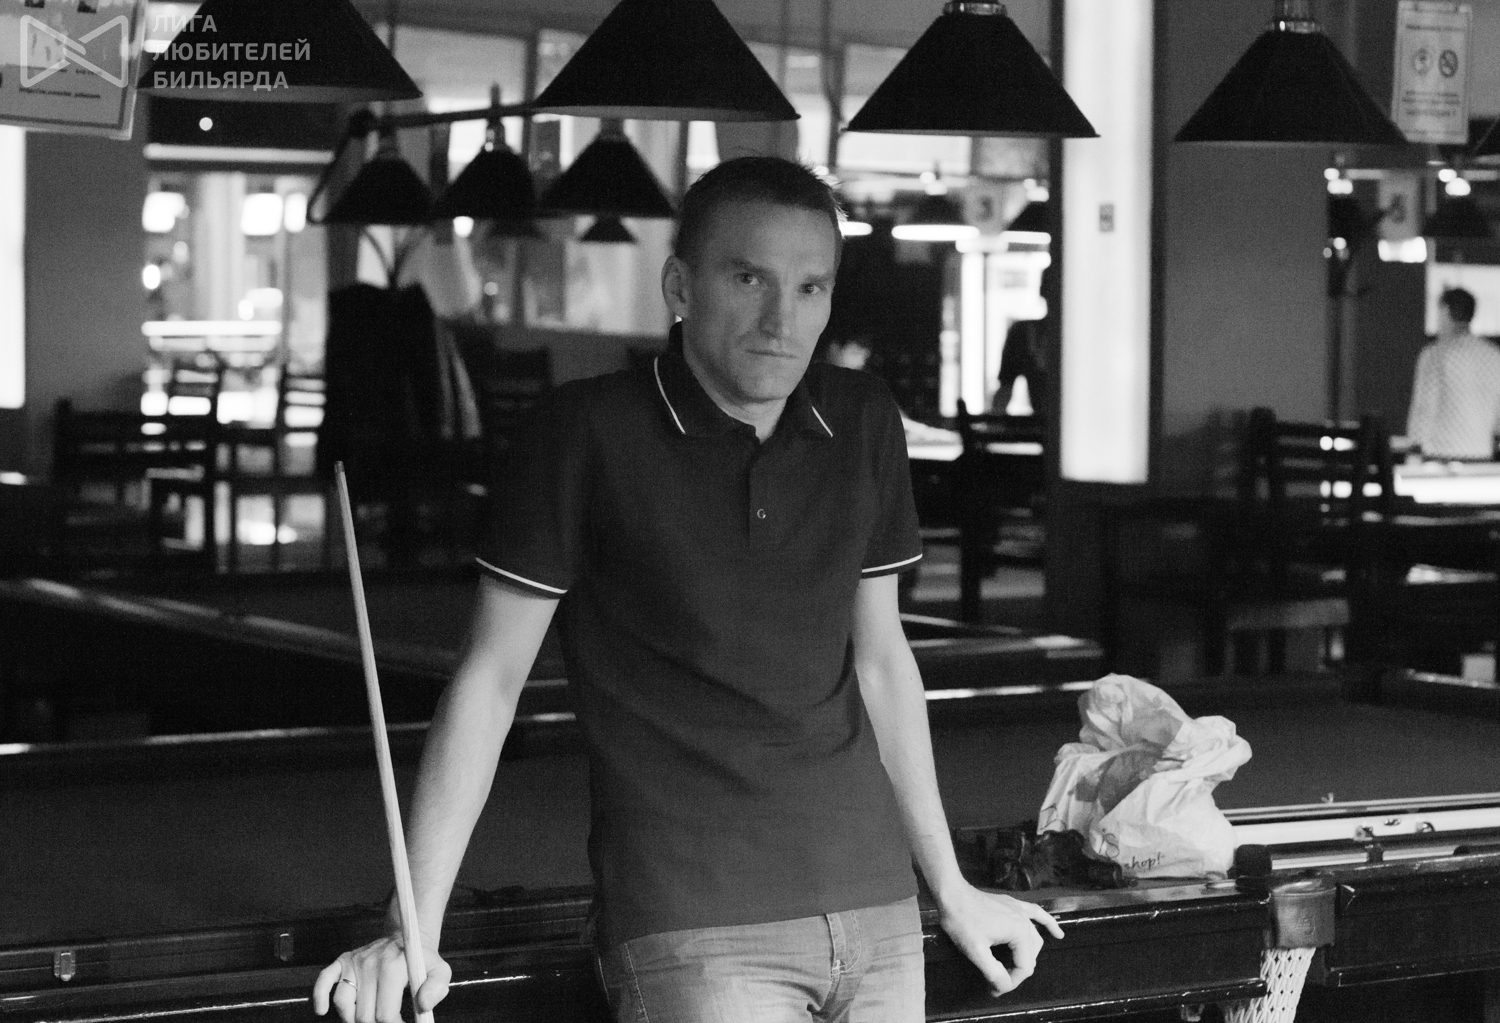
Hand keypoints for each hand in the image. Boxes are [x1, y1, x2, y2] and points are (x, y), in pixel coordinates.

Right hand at [311, 935, 450, 1022]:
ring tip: (369, 1019)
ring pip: (344, 1004)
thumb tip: (424, 1005)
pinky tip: (323, 1011)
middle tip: (388, 1022)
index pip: (385, 1014)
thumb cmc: (422, 959)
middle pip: (364, 1015)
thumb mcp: (440, 970)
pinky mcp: (343, 962)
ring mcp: (354, 963)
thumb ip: (437, 988)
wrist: (407, 936)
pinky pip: (323, 980)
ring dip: (353, 1020)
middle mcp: (370, 964)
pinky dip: (319, 997)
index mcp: (394, 968)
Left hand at [938, 881, 1063, 996]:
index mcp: (1020, 932)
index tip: (993, 989)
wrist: (951, 894)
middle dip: (1015, 972)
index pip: (1025, 967)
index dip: (1010, 982)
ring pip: (1034, 940)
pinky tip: (1057, 934)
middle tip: (995, 981)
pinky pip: (1037, 915)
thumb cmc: (962, 921)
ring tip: (1013, 971)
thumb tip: (1004, 986)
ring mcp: (1020, 910)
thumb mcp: (975, 951)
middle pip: (1030, 956)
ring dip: (1026, 957)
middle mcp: (1025, 921)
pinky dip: (1048, 924)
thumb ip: (993, 972)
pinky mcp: (1013, 904)